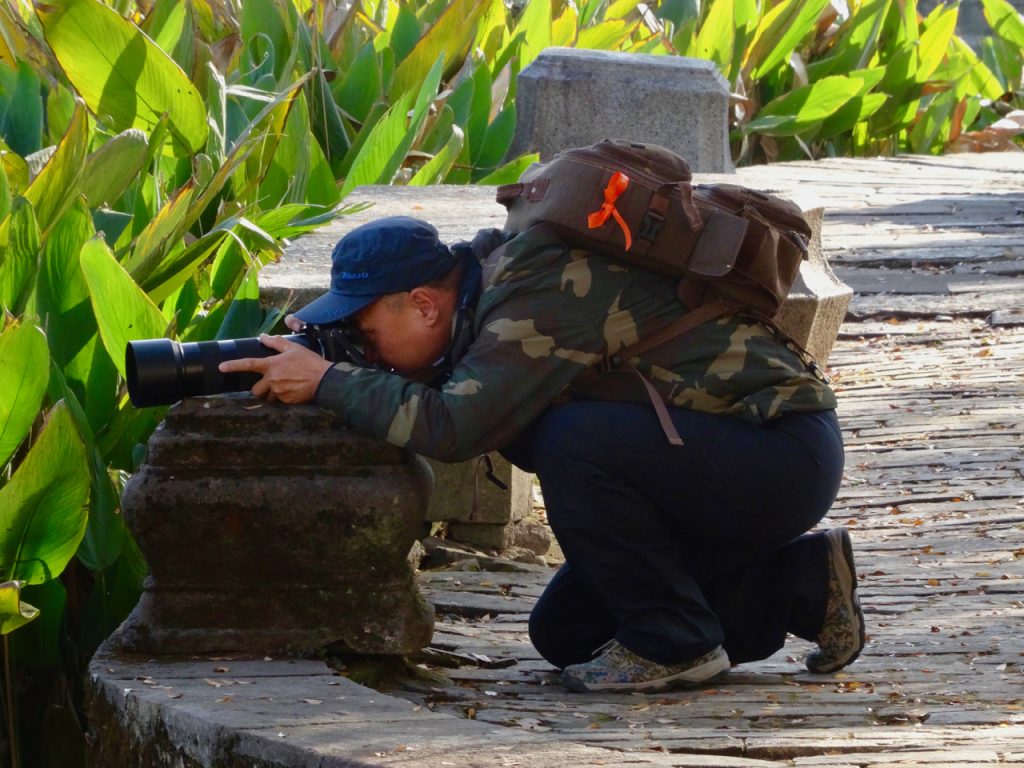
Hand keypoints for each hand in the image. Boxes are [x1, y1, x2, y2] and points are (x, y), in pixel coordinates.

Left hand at [218, 334, 332, 403]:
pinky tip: (293, 391)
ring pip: (268, 397)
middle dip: (260, 388)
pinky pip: (279, 401)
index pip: (248, 365)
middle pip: (255, 390)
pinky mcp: (286, 401)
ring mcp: (279, 392)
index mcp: (271, 365)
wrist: (325, 380)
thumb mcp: (293, 348)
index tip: (221, 367)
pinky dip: (283, 397)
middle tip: (270, 384)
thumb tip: (263, 336)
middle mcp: (272, 380)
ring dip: (272, 394)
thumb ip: (276, 343)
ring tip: (285, 387)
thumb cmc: (310, 362)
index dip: (233, 366)